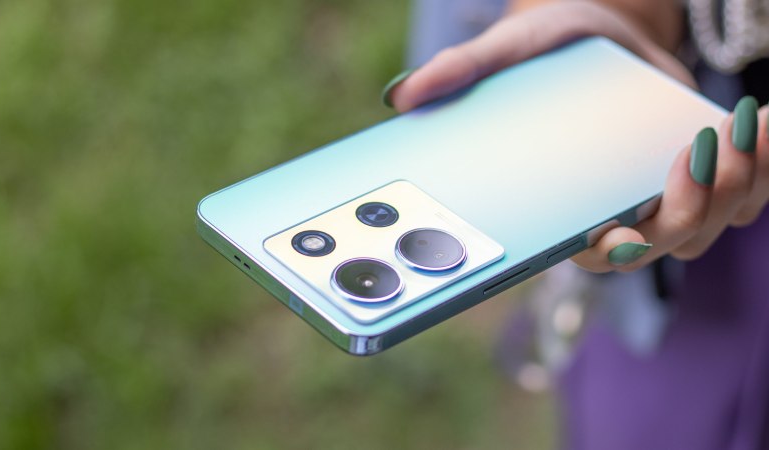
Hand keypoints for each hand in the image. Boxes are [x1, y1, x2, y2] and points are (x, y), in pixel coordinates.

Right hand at [384, 1, 768, 271]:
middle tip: (691, 149)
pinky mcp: (707, 176)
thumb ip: (463, 72)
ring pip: (710, 223)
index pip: (586, 252)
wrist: (606, 35)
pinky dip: (763, 166)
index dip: (608, 255)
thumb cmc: (552, 53)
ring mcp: (666, 197)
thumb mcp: (509, 52)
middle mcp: (618, 212)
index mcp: (567, 205)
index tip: (620, 235)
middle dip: (688, 207)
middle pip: (661, 244)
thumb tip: (402, 95)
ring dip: (735, 181)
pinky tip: (760, 123)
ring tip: (738, 124)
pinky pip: (747, 194)